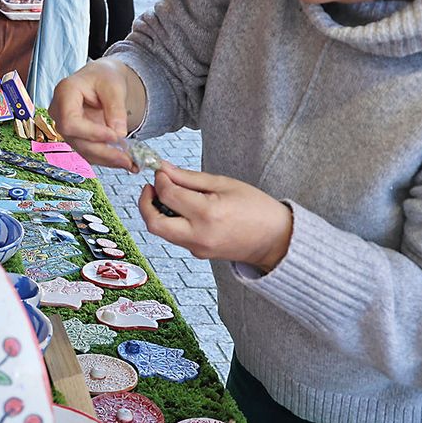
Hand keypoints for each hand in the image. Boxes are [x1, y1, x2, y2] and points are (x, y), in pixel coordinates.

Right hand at [50, 59, 141, 170]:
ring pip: (83, 150)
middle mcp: (59, 112)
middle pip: (76, 140)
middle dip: (103, 152)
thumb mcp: (114, 86)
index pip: (70, 122)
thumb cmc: (104, 77)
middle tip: (128, 159)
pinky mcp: (76, 137)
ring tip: (130, 163)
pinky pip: (89, 152)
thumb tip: (119, 133)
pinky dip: (106, 158)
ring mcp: (66, 127)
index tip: (115, 136)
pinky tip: (123, 161)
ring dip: (107, 159)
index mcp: (64, 93)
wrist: (101, 80)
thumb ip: (116, 108)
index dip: (91, 133)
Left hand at [138, 164, 293, 271]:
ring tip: (167, 195)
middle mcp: (198, 235)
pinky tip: (181, 209)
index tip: (161, 171)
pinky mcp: (198, 254)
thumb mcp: (224, 184)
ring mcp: (197, 249)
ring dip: (156, 212)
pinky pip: (175, 237)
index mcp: (207, 214)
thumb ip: (189, 178)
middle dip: (144, 203)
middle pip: (153, 223)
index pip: (168, 195)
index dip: (159, 180)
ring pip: (161, 232)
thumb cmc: (256, 208)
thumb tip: (163, 169)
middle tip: (150, 187)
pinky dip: (171, 221)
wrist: (276, 240)